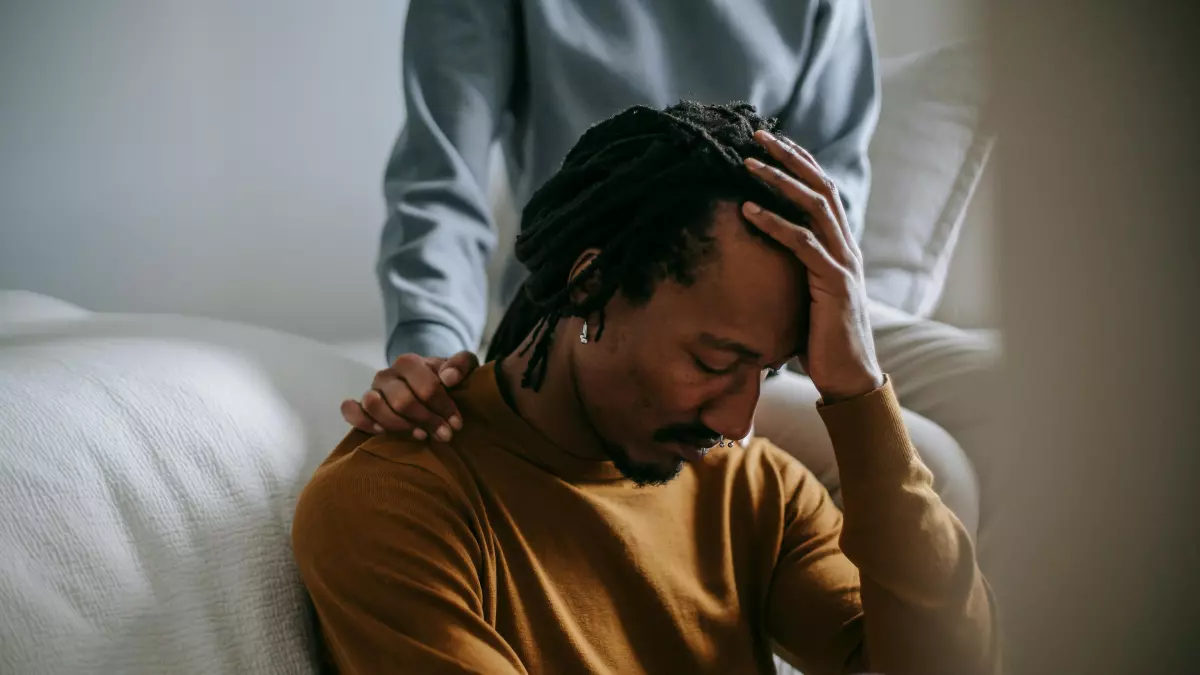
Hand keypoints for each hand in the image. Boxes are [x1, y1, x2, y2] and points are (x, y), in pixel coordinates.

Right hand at [341, 350, 479, 439]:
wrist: (427, 389)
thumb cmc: (445, 380)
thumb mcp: (461, 369)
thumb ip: (462, 364)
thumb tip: (449, 378)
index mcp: (409, 362)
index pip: (427, 386)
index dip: (444, 407)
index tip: (456, 423)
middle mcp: (386, 375)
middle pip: (403, 401)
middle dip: (427, 420)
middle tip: (445, 435)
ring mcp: (371, 391)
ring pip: (375, 406)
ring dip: (400, 425)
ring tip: (421, 435)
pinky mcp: (361, 407)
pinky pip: (351, 412)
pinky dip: (364, 422)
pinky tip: (383, 432)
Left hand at [740, 130, 883, 401]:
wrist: (849, 377)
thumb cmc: (821, 340)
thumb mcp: (806, 295)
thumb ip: (794, 270)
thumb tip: (762, 257)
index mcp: (841, 246)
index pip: (822, 191)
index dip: (799, 162)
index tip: (771, 141)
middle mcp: (846, 246)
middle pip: (820, 186)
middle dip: (788, 157)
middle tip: (756, 135)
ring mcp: (843, 262)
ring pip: (813, 207)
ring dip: (778, 181)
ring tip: (746, 165)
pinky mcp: (834, 283)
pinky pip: (803, 244)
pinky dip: (774, 224)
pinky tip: (747, 211)